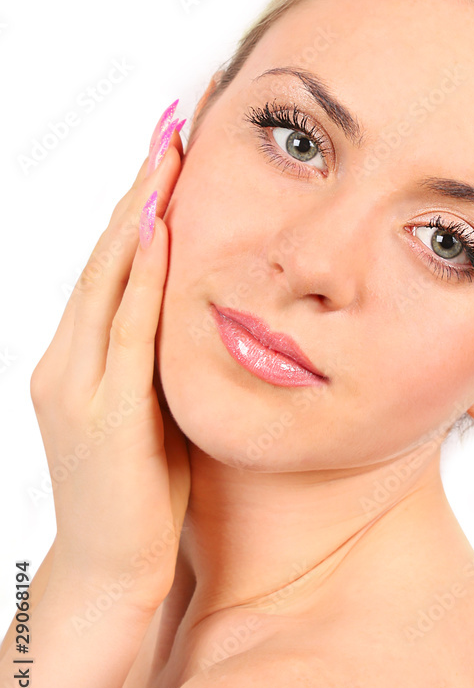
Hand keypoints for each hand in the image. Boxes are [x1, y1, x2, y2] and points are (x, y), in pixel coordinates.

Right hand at [30, 107, 190, 614]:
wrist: (113, 569)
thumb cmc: (140, 490)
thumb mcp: (150, 407)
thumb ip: (154, 356)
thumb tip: (192, 305)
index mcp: (80, 356)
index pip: (114, 262)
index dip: (142, 201)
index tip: (172, 145)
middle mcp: (66, 359)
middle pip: (107, 253)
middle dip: (141, 185)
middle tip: (172, 119)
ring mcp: (75, 385)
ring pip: (108, 278)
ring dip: (141, 212)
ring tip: (167, 150)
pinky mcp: (100, 415)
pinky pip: (124, 332)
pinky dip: (141, 277)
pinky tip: (162, 231)